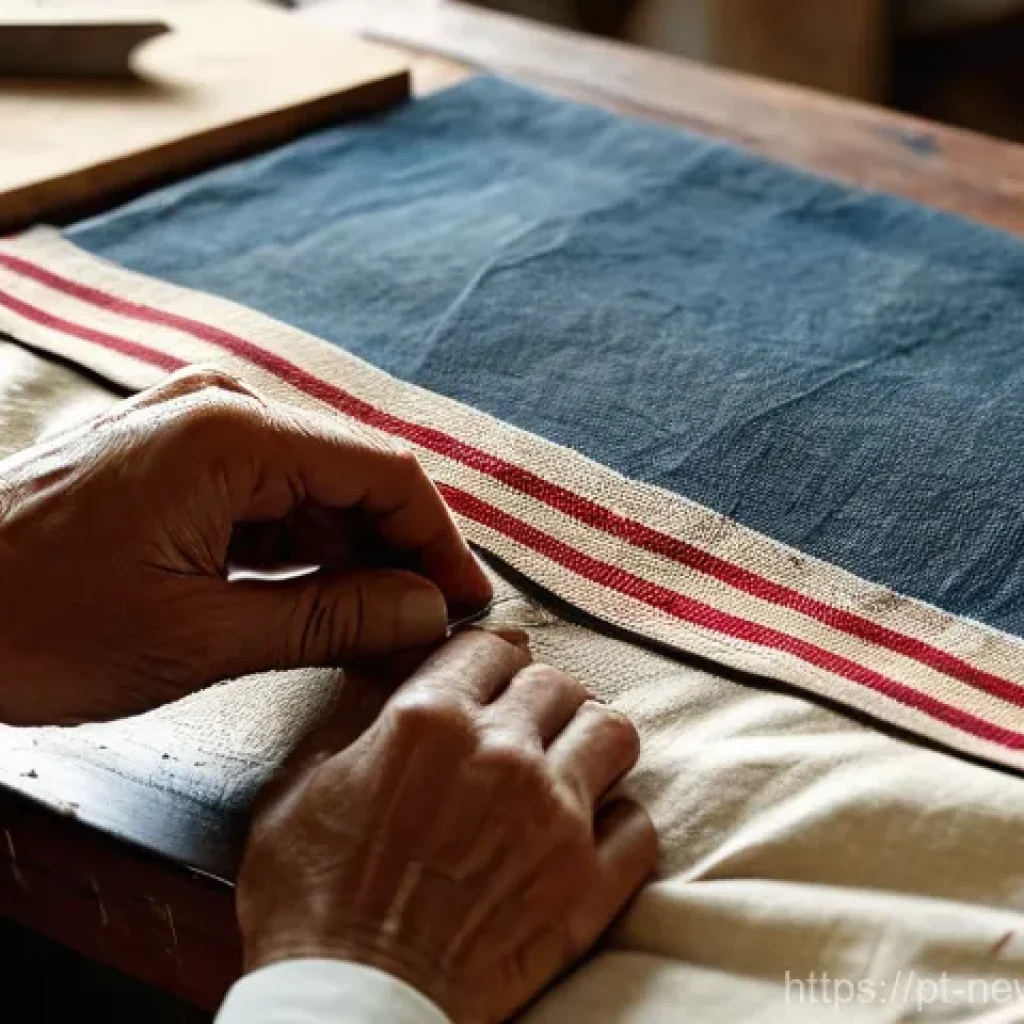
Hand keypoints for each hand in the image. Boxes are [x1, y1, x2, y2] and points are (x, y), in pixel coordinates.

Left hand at [0, 367, 490, 724]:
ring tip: (374, 627)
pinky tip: (313, 601)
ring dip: (348, 555)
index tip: (467, 603)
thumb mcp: (198, 637)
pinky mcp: (171, 455)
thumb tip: (425, 611)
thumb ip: (328, 620)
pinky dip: (296, 550)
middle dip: (396, 551)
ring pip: (310, 489)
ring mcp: (191, 426)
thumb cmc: (34, 625)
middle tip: (425, 627)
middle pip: (350, 475)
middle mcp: (219, 407)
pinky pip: (263, 496)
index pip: (383, 472)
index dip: (439, 540)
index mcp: (231, 434)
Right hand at [237, 629, 656, 1023]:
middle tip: (524, 725)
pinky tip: (587, 834)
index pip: (489, 648)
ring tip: (568, 764)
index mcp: (429, 720)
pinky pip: (638, 824)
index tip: (486, 679)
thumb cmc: (311, 903)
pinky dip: (617, 822)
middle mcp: (502, 754)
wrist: (351, 1008)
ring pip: (615, 734)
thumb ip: (357, 712)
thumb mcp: (300, 785)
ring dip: (592, 742)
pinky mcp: (588, 884)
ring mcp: (555, 818)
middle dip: (540, 697)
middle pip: (558, 683)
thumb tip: (395, 669)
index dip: (487, 661)